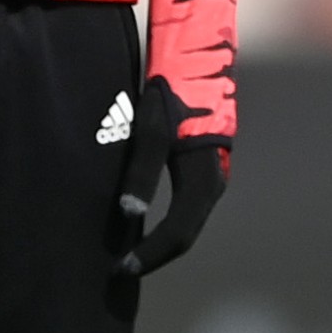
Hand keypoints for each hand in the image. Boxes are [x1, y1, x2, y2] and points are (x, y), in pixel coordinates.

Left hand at [112, 75, 228, 276]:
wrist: (197, 64)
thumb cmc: (173, 95)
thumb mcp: (153, 131)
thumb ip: (141, 173)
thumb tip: (129, 213)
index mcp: (202, 181)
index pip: (176, 234)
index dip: (150, 255)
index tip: (121, 268)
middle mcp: (212, 187)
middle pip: (184, 235)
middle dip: (154, 255)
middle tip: (119, 268)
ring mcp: (211, 180)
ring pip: (187, 224)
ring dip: (159, 243)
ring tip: (128, 253)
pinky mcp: (202, 171)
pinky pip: (185, 210)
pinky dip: (165, 225)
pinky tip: (142, 225)